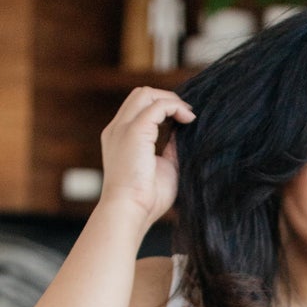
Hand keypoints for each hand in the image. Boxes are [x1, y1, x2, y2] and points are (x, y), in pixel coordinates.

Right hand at [97, 86, 195, 228]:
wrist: (129, 212)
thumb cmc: (146, 201)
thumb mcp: (163, 168)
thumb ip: (170, 149)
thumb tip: (184, 133)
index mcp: (119, 139)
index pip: (138, 109)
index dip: (161, 109)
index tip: (182, 121)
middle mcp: (117, 129)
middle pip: (140, 95)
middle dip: (166, 99)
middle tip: (188, 115)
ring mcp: (123, 128)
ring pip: (146, 94)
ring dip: (171, 100)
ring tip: (189, 116)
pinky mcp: (135, 130)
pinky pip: (158, 105)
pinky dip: (175, 107)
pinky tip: (189, 120)